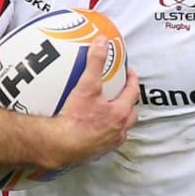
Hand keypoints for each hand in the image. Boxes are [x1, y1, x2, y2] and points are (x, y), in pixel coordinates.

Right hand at [45, 36, 138, 168]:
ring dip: (119, 120)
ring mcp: (108, 143)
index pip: (132, 93)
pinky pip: (105, 141)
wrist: (61, 145)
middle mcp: (118, 130)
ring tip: (110, 112)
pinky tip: (93, 129)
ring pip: (120, 130)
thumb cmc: (76, 119)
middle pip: (131, 114)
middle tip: (123, 94)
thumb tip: (102, 43)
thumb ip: (95, 62)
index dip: (132, 81)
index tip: (130, 74)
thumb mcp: (87, 85)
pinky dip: (104, 133)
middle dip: (129, 103)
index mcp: (120, 113)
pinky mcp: (96, 152)